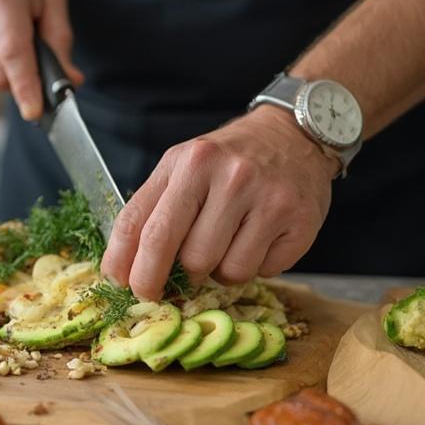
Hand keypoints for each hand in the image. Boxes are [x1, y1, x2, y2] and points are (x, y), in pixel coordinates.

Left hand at [100, 106, 338, 299]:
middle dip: (174, 281)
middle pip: (187, 259)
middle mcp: (231, 177)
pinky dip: (255, 266)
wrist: (294, 136)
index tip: (124, 288)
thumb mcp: (184, 167)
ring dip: (219, 273)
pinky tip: (258, 239)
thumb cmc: (230, 160)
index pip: (143, 227)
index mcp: (191, 162)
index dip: (127, 267)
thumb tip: (124, 270)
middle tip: (173, 286)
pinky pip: (263, 272)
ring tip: (226, 245)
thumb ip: (153, 210)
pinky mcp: (299, 222)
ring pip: (226, 272)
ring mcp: (268, 199)